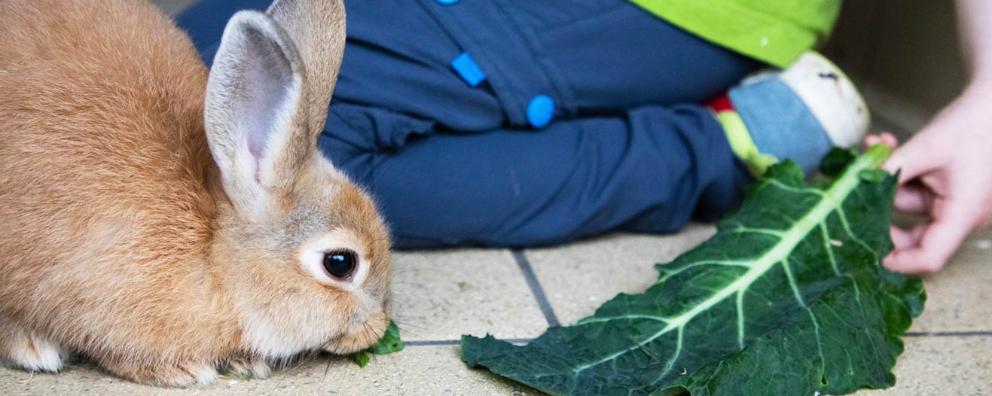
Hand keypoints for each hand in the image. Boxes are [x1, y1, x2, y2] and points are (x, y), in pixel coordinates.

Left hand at [865, 85, 991, 273]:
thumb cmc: (973, 124)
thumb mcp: (926, 147)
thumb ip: (891, 169)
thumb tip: (855, 184)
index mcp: (963, 213)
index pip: (930, 256)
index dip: (896, 261)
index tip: (865, 252)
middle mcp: (962, 214)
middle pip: (914, 235)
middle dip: (881, 212)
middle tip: (854, 198)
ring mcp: (957, 202)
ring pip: (909, 204)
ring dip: (887, 178)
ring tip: (873, 146)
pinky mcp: (950, 188)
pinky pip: (918, 187)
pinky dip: (901, 170)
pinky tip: (885, 143)